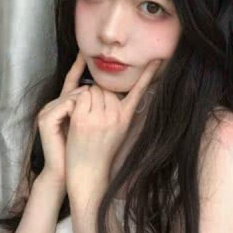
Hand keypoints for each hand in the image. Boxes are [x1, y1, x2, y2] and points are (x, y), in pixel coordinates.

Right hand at [37, 51, 90, 185]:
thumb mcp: (90, 122)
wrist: (72, 171)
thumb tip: (107, 91)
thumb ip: (94, 106)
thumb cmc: (83, 148)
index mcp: (65, 104)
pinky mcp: (46, 119)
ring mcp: (48, 110)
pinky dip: (78, 111)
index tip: (84, 51)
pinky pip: (69, 105)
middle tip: (101, 114)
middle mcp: (54, 104)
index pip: (72, 80)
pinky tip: (80, 122)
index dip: (78, 65)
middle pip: (79, 88)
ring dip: (88, 106)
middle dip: (92, 95)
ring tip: (90, 122)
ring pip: (76, 95)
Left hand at [65, 54, 161, 201]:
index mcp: (126, 117)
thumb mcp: (120, 129)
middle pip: (107, 87)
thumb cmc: (103, 148)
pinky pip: (80, 95)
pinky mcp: (82, 119)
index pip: (138, 91)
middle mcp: (115, 116)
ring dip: (86, 96)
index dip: (148, 74)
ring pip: (92, 89)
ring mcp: (98, 117)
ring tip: (85, 114)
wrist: (88, 171)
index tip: (157, 60)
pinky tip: (76, 114)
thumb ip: (121, 109)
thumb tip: (120, 90)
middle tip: (93, 110)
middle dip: (98, 92)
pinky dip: (76, 100)